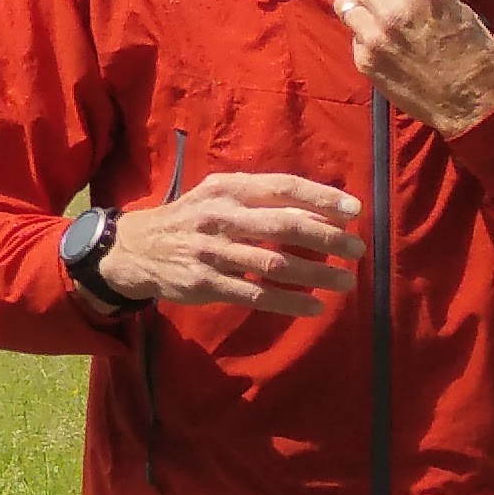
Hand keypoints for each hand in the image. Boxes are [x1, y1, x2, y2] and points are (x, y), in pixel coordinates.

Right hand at [103, 171, 362, 313]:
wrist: (136, 248)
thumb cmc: (191, 219)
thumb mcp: (218, 198)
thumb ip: (261, 201)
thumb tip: (320, 213)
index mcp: (226, 190)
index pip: (281, 187)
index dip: (320, 198)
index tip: (354, 210)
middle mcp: (220, 217)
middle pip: (283, 225)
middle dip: (327, 238)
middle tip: (357, 250)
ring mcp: (212, 252)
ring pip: (274, 263)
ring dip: (316, 274)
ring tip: (346, 282)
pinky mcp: (206, 283)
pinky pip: (256, 294)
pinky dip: (290, 303)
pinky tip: (314, 307)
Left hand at [339, 0, 493, 133]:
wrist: (477, 107)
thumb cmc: (479, 56)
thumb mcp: (460, 10)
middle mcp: (393, 9)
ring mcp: (374, 36)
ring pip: (346, 3)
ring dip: (361, 5)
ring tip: (376, 15)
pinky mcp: (365, 60)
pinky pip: (354, 36)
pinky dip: (365, 35)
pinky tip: (384, 44)